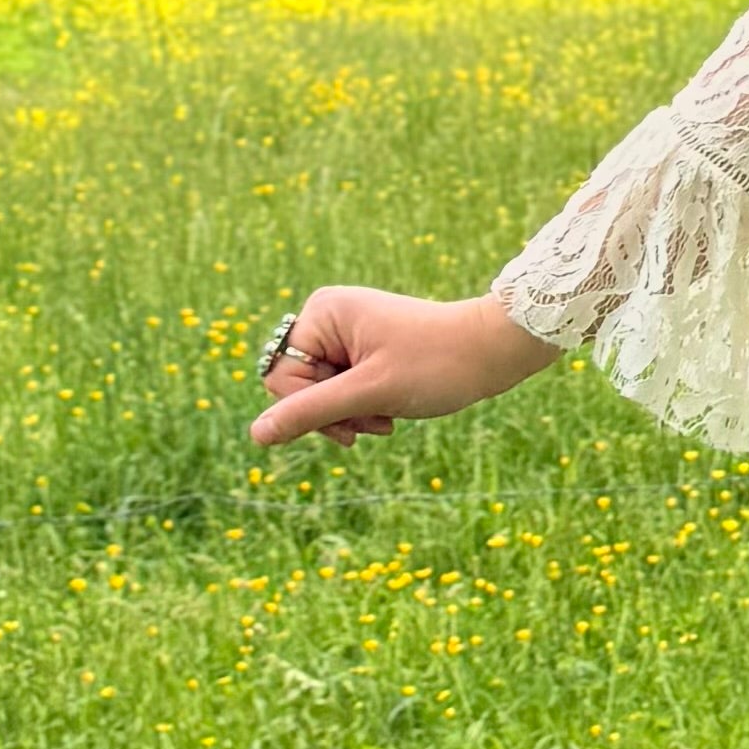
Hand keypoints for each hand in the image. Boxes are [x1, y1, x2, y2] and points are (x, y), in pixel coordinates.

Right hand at [250, 286, 554, 449]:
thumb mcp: (369, 394)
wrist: (493, 353)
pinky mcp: (362, 350)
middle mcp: (328, 316)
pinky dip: (361, 408)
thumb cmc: (437, 365)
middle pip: (298, 385)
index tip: (354, 424)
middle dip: (334, 413)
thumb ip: (310, 412)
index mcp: (323, 313)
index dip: (312, 409)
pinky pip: (341, 389)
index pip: (283, 376)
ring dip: (349, 415)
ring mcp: (346, 333)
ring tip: (386, 418)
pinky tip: (389, 413)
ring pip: (320, 393)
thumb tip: (256, 435)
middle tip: (374, 423)